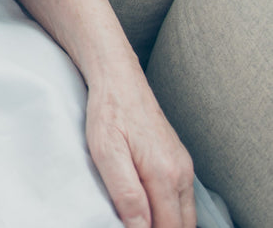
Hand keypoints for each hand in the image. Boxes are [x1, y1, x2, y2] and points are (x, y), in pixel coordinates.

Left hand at [85, 76, 194, 227]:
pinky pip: (182, 198)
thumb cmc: (109, 111)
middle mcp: (181, 173)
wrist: (118, 78)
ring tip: (139, 218)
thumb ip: (126, 193)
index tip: (129, 227)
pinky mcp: (179, 160)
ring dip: (167, 223)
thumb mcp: (106, 151)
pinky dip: (170, 210)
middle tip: (132, 224)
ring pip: (185, 214)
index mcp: (165, 174)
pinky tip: (150, 206)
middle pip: (182, 225)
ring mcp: (184, 166)